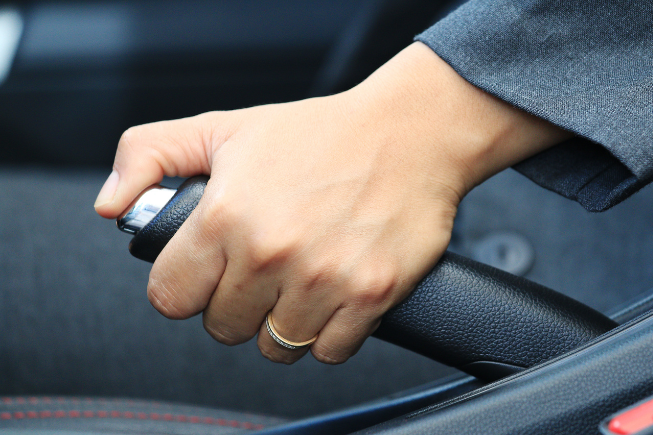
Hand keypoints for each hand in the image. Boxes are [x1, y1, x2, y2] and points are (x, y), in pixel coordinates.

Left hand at [94, 42, 569, 363]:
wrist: (411, 133)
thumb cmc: (320, 133)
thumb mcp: (224, 128)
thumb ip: (149, 156)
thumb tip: (111, 207)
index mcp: (225, 215)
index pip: (170, 297)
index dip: (186, 287)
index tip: (208, 274)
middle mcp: (272, 252)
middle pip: (223, 328)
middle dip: (236, 304)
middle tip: (262, 270)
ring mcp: (324, 279)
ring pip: (276, 347)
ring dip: (282, 322)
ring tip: (298, 283)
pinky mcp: (371, 295)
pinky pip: (329, 352)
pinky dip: (329, 333)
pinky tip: (333, 296)